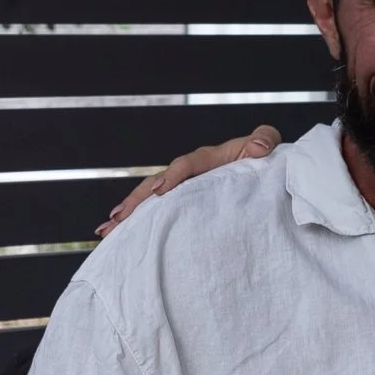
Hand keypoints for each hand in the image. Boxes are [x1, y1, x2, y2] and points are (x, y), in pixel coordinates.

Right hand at [98, 126, 281, 236]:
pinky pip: (157, 208)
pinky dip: (136, 219)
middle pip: (158, 182)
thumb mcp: (265, 143)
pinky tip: (118, 233)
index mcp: (208, 158)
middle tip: (118, 216)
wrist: (261, 163)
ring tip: (108, 228)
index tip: (161, 192)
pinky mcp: (182, 200)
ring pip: (150, 196)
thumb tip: (257, 148)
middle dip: (137, 199)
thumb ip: (263, 140)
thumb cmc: (261, 153)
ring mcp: (183, 186)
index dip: (173, 176)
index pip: (187, 164)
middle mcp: (189, 171)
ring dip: (128, 212)